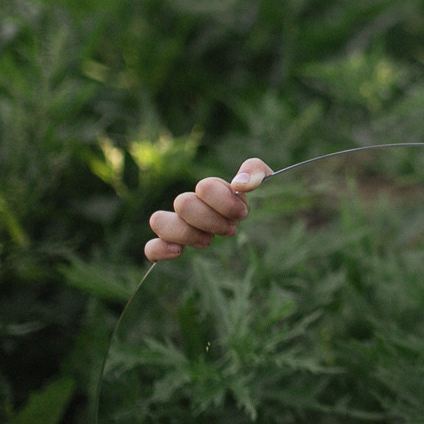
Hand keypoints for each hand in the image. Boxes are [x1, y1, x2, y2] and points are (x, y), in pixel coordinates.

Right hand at [144, 158, 272, 261]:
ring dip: (187, 232)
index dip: (224, 202)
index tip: (242, 213)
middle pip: (183, 204)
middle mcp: (194, 206)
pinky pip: (152, 248)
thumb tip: (239, 184)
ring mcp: (182, 226)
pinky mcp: (175, 248)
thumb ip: (256, 171)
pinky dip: (159, 248)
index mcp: (213, 191)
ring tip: (209, 240)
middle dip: (210, 219)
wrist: (272, 228)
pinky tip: (177, 252)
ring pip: (160, 221)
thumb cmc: (267, 205)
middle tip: (230, 229)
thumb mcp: (269, 183)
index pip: (206, 188)